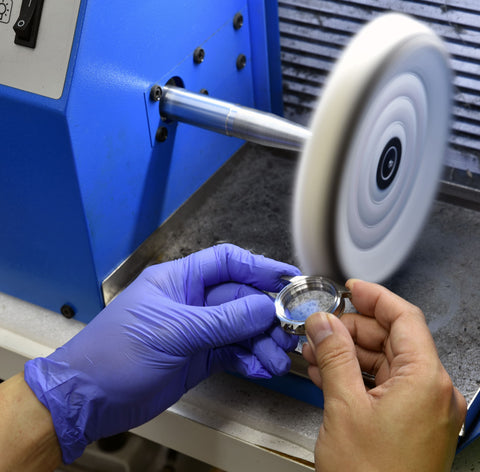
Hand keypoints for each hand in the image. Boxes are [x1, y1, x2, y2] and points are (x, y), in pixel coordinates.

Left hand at [24, 244, 299, 462]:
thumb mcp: (173, 332)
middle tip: (287, 330)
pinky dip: (249, 359)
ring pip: (240, 328)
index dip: (258, 266)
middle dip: (265, 314)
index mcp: (178, 280)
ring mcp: (197, 330)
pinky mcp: (199, 356)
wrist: (90, 398)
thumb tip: (263, 307)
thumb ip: (222, 320)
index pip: (226, 262)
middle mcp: (191, 301)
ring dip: (262, 342)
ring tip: (276, 359)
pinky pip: (233, 352)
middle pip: (240, 298)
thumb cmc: (116, 354)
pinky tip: (261, 367)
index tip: (287, 277)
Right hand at [302, 279, 466, 471]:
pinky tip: (327, 373)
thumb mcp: (344, 406)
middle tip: (321, 326)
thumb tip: (323, 323)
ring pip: (383, 363)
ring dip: (348, 352)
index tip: (352, 289)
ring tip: (315, 350)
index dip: (376, 297)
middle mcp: (431, 393)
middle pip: (391, 340)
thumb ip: (333, 355)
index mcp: (425, 381)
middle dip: (352, 329)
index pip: (405, 319)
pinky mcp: (407, 424)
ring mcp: (420, 410)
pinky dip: (354, 375)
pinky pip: (381, 385)